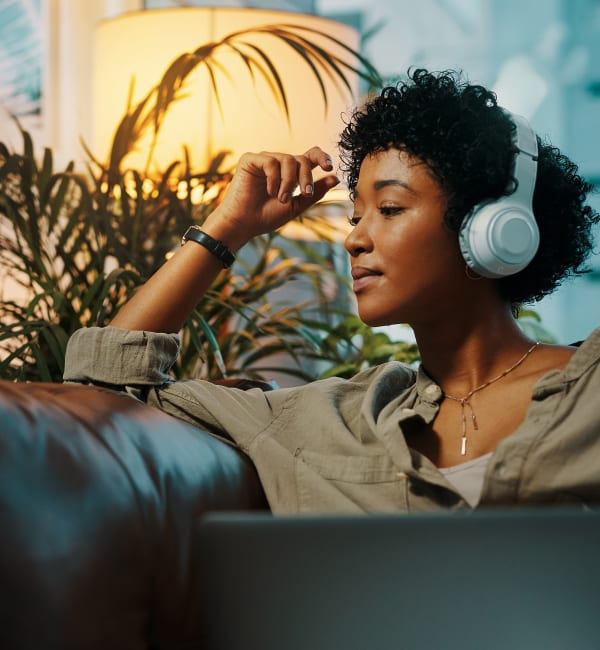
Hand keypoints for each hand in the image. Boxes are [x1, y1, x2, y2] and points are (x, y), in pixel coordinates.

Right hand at [205, 147, 339, 246]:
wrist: (244, 224)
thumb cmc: (267, 217)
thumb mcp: (296, 206)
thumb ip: (314, 192)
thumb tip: (335, 177)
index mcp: (291, 173)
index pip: (310, 156)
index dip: (322, 157)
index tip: (329, 167)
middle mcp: (279, 163)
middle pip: (302, 159)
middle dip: (306, 177)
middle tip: (304, 193)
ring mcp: (264, 160)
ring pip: (287, 159)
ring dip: (289, 181)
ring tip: (282, 198)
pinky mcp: (250, 160)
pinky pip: (270, 161)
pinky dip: (274, 178)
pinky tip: (270, 191)